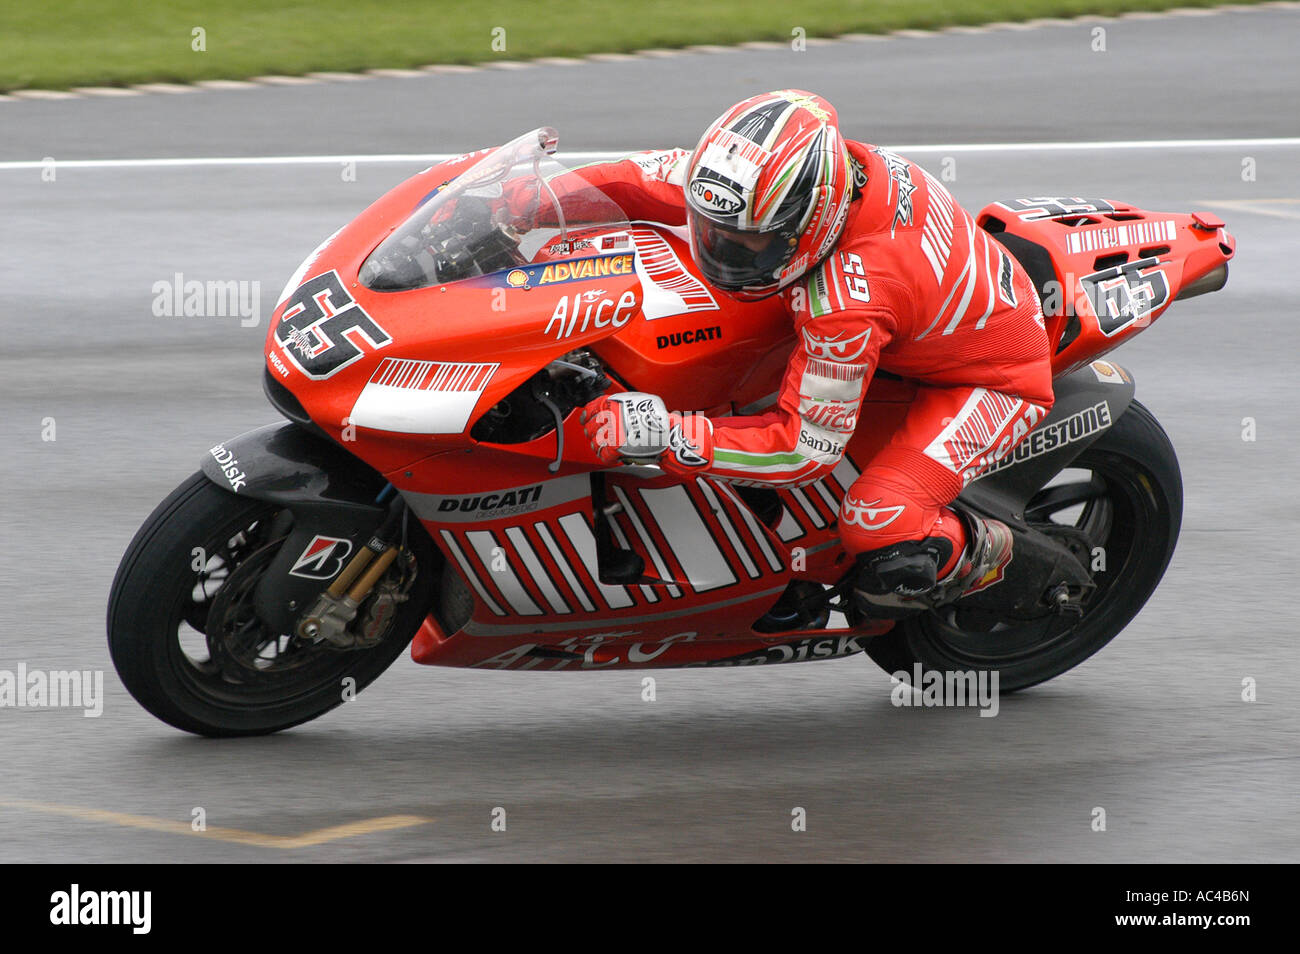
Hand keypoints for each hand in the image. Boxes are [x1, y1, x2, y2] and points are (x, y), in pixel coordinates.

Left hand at [579, 393, 711, 470]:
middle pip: (592, 427)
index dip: (587, 415)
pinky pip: (604, 454)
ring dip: (598, 446)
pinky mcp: (616, 447)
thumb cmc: (658, 418)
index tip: (585, 419)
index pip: (591, 408)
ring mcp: (612, 432)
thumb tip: (609, 407)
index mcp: (615, 403)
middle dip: (592, 432)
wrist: (668, 433)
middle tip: (594, 435)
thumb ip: (622, 403)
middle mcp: (611, 416)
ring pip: (596, 442)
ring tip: (603, 447)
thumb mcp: (638, 400)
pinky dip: (606, 457)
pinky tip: (610, 456)